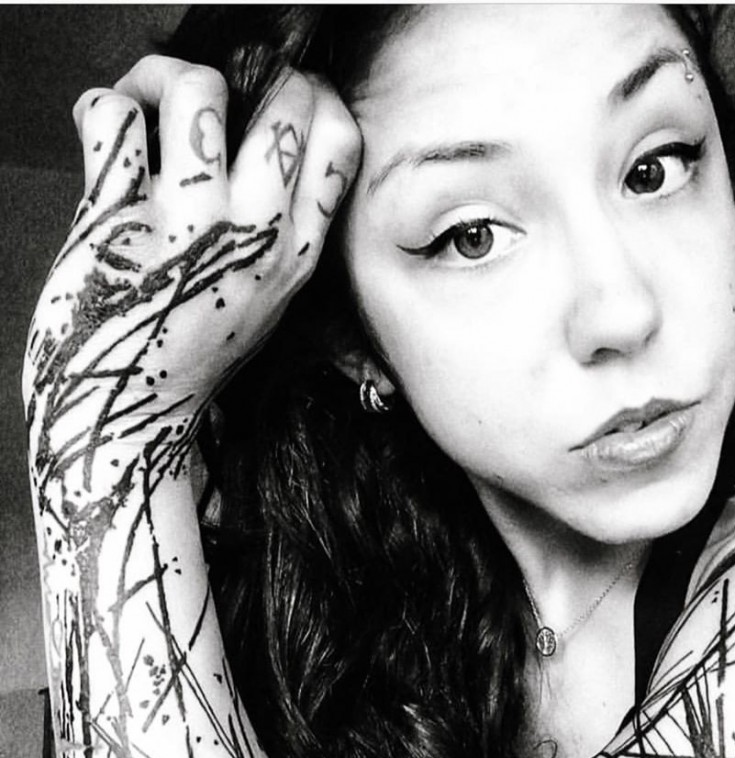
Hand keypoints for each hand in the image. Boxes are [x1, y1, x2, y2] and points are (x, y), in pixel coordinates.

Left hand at [23, 55, 359, 487]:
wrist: (128, 414)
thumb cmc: (192, 355)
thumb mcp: (269, 305)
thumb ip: (288, 234)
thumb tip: (292, 149)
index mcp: (295, 255)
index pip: (340, 143)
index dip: (315, 99)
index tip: (286, 99)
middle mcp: (252, 237)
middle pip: (286, 105)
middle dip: (255, 76)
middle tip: (221, 98)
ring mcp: (186, 226)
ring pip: (198, 90)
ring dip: (167, 79)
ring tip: (153, 106)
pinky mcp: (115, 218)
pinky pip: (114, 115)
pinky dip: (103, 107)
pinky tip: (108, 134)